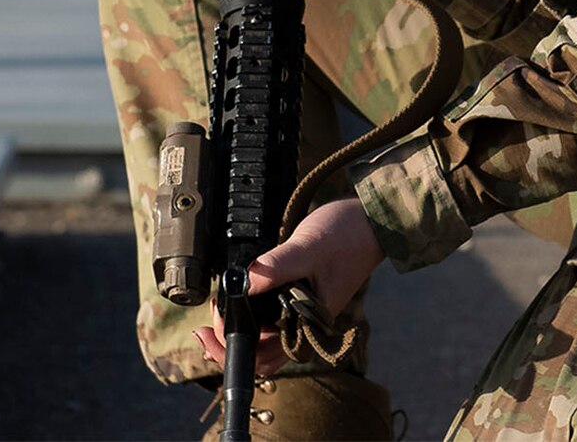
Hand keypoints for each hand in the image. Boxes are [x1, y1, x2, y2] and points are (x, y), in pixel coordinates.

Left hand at [193, 197, 383, 374]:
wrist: (372, 221)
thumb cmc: (347, 236)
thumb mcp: (307, 248)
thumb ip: (276, 268)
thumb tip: (243, 284)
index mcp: (308, 324)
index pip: (264, 356)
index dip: (231, 348)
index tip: (208, 330)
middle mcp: (304, 324)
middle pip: (260, 351)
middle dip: (228, 341)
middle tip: (204, 322)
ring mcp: (302, 311)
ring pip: (264, 333)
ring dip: (239, 325)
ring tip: (218, 305)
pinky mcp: (300, 295)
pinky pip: (271, 313)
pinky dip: (251, 309)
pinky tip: (238, 293)